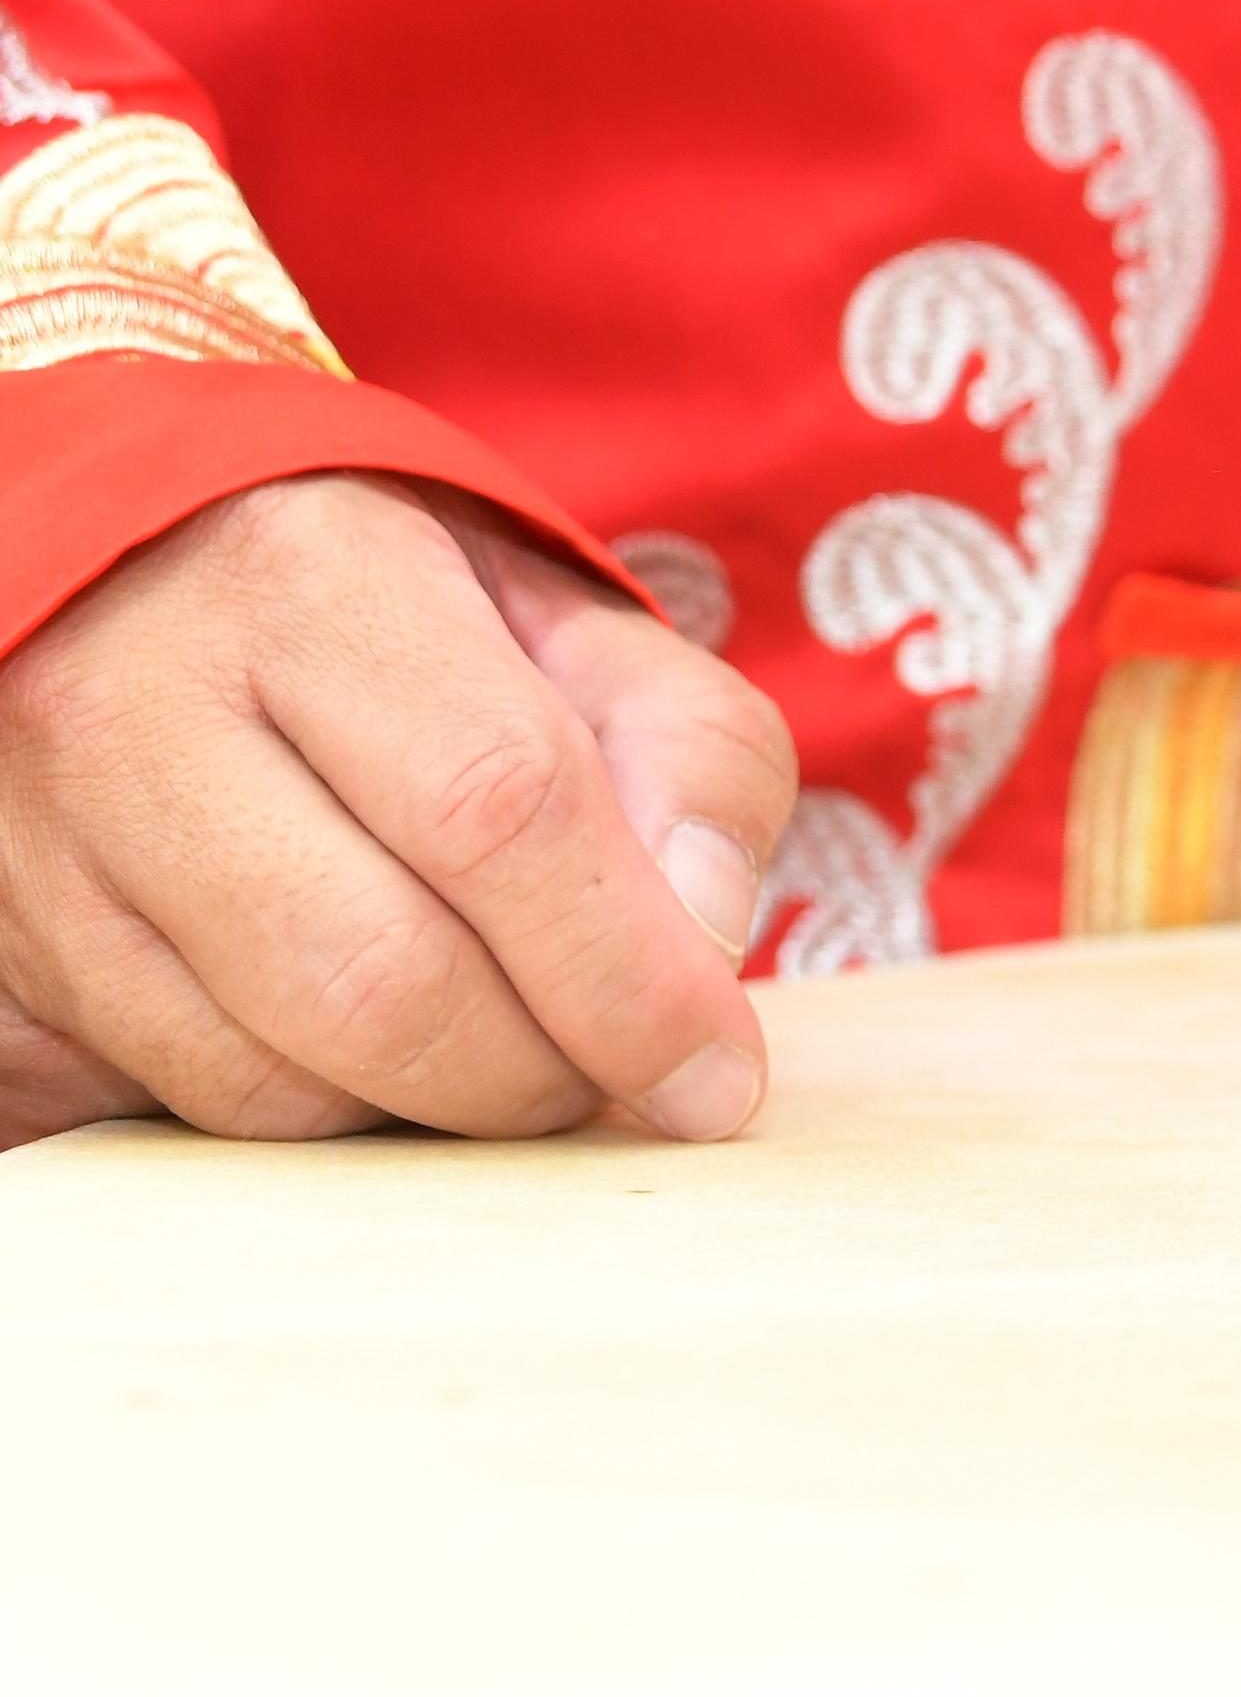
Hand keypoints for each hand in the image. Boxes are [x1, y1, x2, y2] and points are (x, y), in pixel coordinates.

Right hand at [0, 473, 790, 1147]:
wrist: (128, 585)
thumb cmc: (393, 614)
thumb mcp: (573, 624)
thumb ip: (688, 754)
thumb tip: (705, 939)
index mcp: (317, 585)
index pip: (500, 808)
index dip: (625, 970)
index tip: (715, 1076)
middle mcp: (146, 712)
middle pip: (378, 977)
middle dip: (537, 1071)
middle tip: (618, 1074)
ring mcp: (48, 848)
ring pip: (272, 1075)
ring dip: (431, 1109)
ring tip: (507, 1044)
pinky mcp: (8, 959)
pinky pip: (183, 1105)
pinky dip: (320, 1112)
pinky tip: (378, 1048)